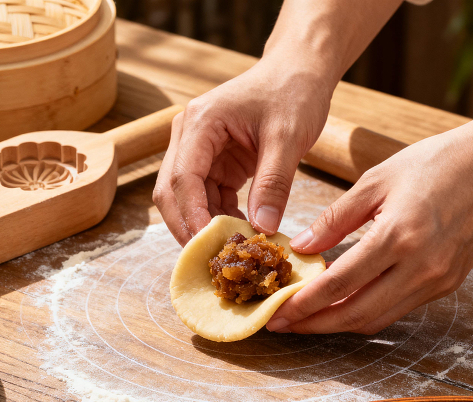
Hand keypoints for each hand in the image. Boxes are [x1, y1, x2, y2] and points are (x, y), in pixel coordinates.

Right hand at [153, 58, 334, 243]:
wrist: (299, 71)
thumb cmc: (293, 92)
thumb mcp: (289, 137)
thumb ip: (274, 183)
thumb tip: (262, 228)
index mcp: (200, 122)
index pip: (181, 177)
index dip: (192, 215)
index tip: (209, 245)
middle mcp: (189, 136)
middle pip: (172, 192)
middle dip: (189, 227)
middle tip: (215, 259)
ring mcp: (198, 151)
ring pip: (188, 200)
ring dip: (206, 227)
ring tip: (233, 251)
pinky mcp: (213, 163)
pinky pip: (208, 199)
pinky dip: (221, 219)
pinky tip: (243, 234)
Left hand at [266, 122, 472, 334]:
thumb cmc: (436, 163)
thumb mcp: (376, 181)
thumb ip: (335, 219)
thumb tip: (300, 247)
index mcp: (398, 235)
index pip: (340, 282)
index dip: (304, 302)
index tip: (276, 311)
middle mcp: (421, 266)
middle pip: (356, 313)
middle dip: (314, 324)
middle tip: (282, 323)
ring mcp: (438, 280)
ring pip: (377, 319)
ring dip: (338, 323)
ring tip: (306, 318)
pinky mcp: (448, 284)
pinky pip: (398, 309)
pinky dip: (366, 311)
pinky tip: (342, 302)